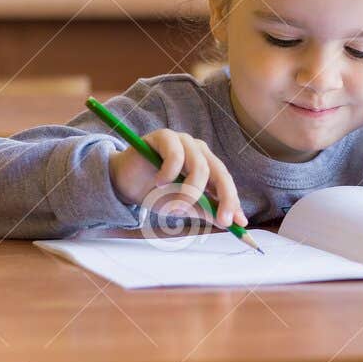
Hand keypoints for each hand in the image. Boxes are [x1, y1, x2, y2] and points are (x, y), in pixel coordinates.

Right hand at [108, 130, 247, 227]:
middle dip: (225, 198)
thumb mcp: (181, 206)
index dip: (233, 202)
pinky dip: (169, 174)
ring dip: (189, 192)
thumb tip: (229, 221)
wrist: (124, 182)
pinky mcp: (165, 136)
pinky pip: (175, 155)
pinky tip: (159, 183)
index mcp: (207, 166)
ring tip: (174, 206)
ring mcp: (183, 142)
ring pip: (199, 167)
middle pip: (220, 173)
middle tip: (221, 220)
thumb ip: (204, 209)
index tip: (238, 224)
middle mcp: (199, 152)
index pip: (225, 182)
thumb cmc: (155, 192)